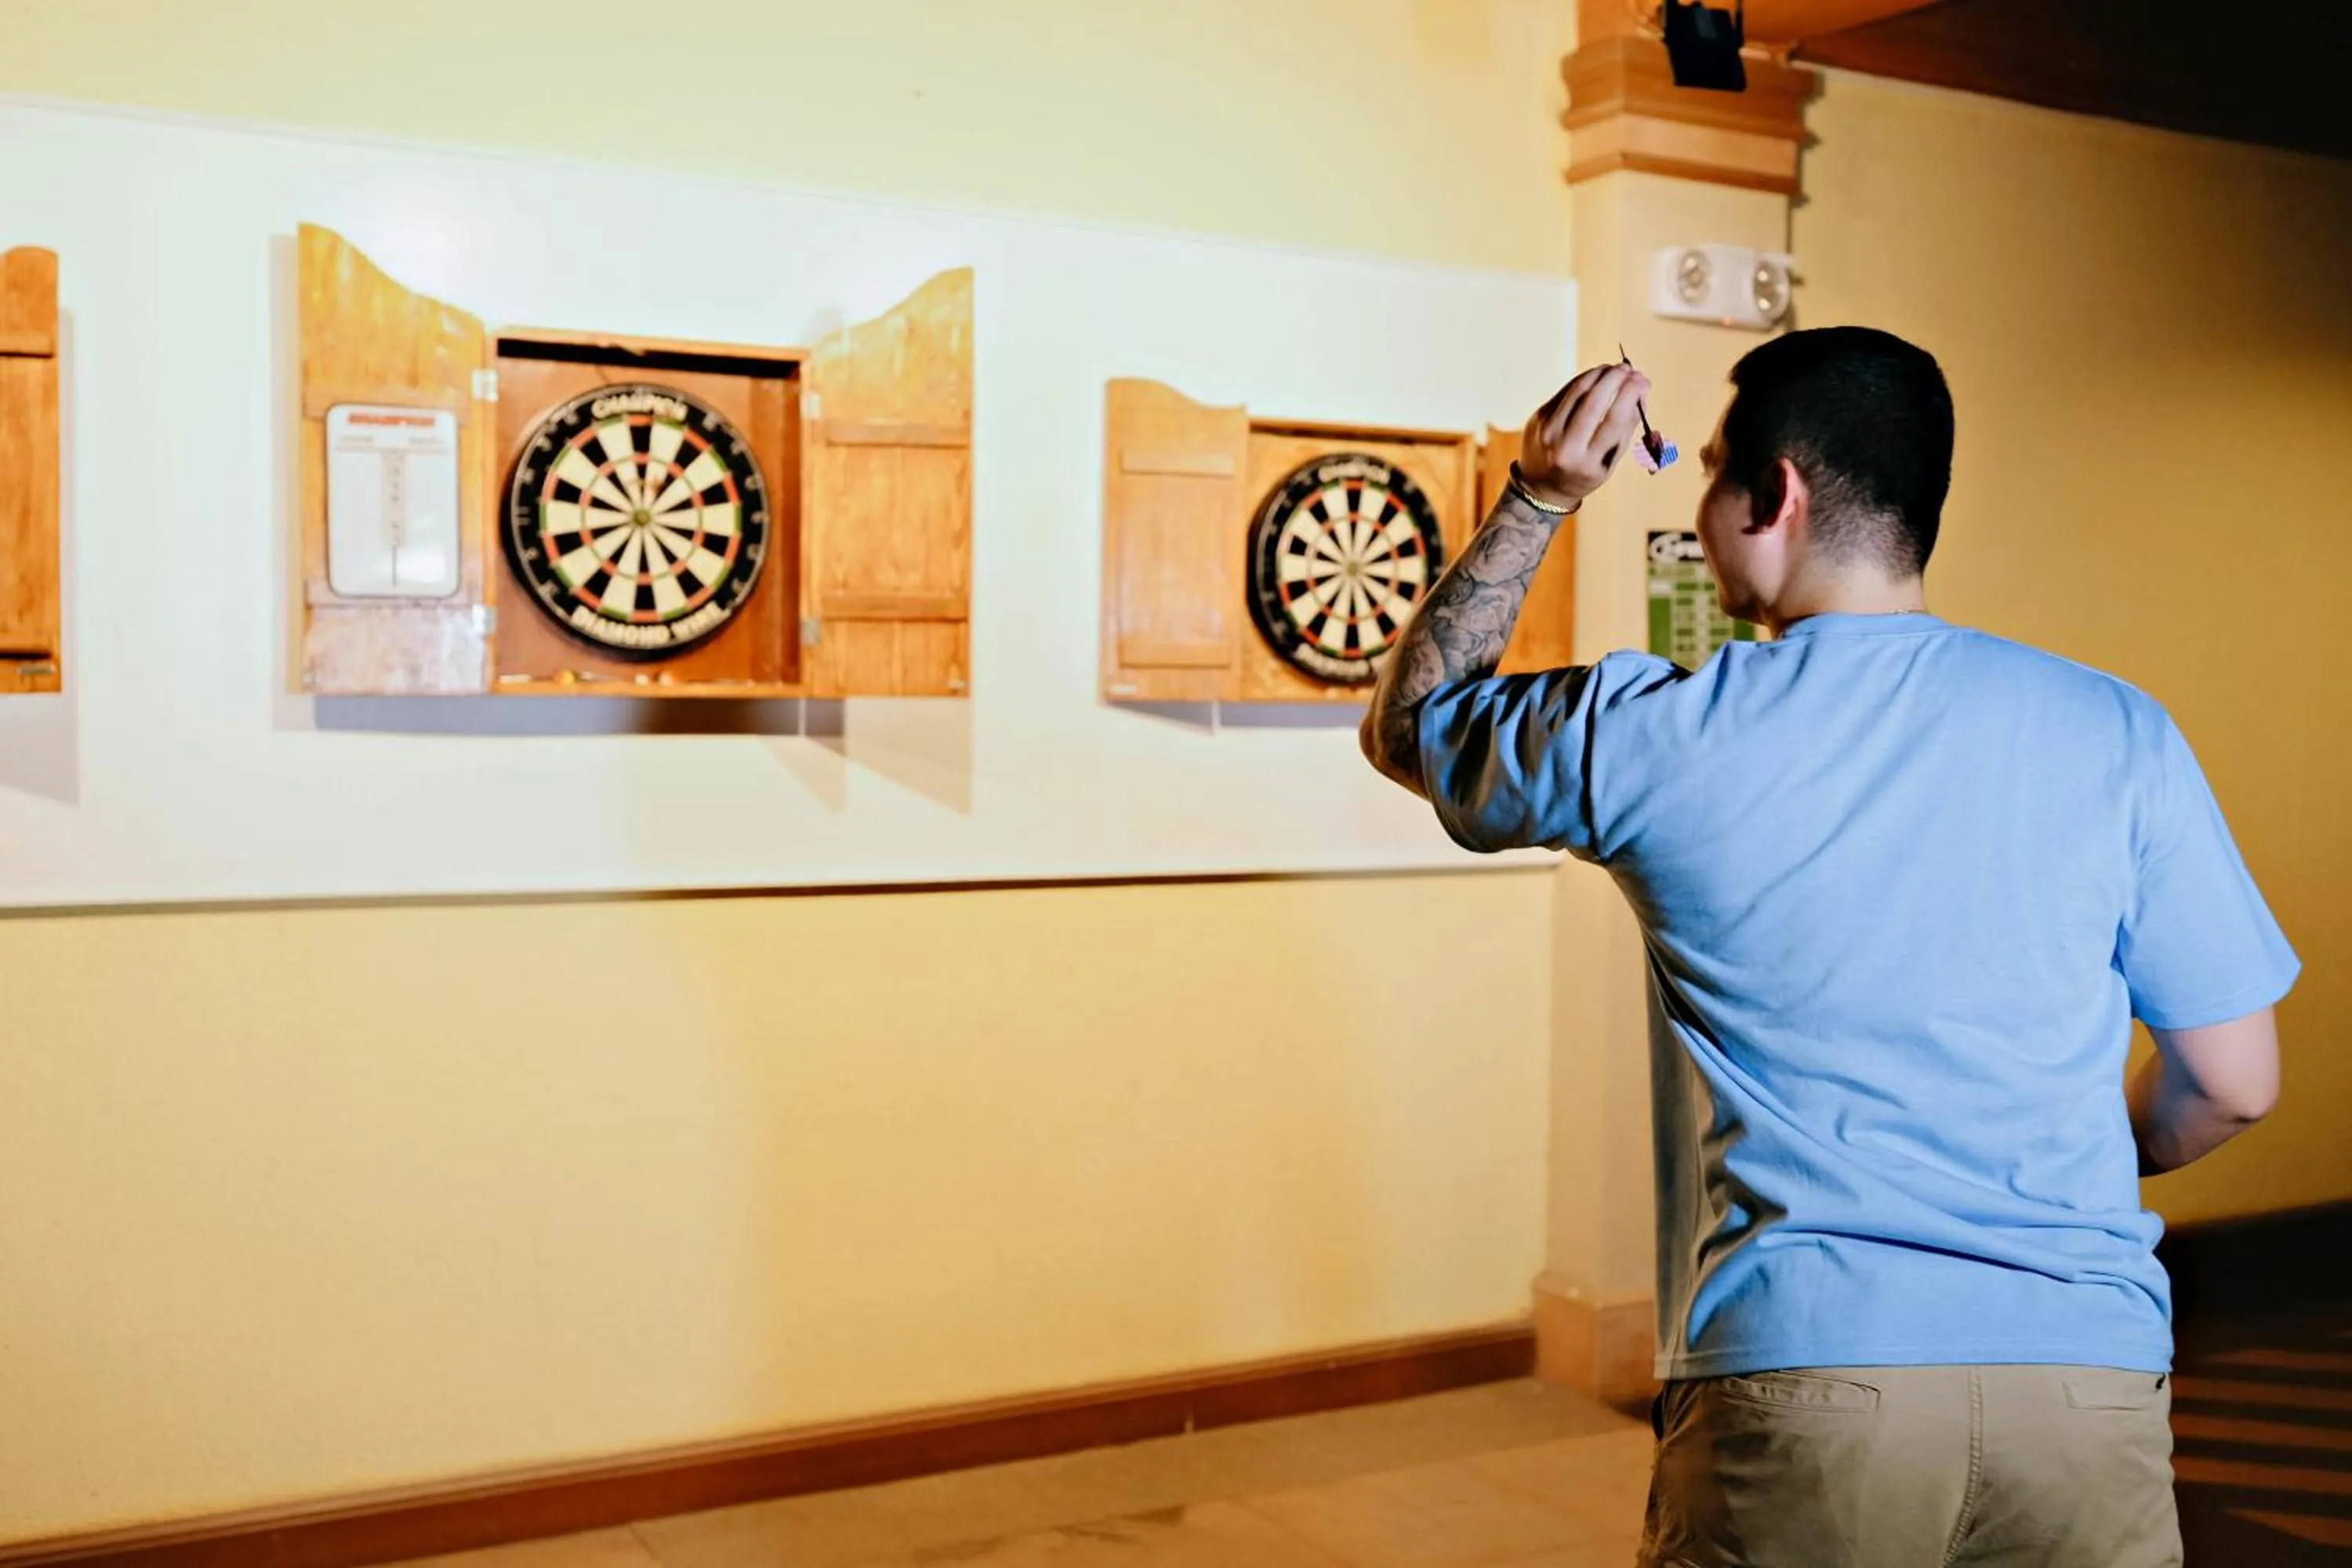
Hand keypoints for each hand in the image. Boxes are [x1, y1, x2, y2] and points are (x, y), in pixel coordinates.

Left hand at [1517, 365, 1651, 508]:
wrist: (1542, 488)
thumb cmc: (1583, 474)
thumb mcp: (1609, 462)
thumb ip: (1626, 429)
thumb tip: (1641, 390)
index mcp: (1588, 463)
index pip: (1614, 421)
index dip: (1630, 395)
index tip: (1642, 381)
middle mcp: (1565, 447)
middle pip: (1594, 401)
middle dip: (1615, 379)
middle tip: (1629, 368)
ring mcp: (1547, 431)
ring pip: (1577, 391)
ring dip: (1599, 374)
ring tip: (1614, 368)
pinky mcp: (1538, 419)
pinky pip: (1564, 392)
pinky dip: (1583, 380)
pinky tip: (1596, 375)